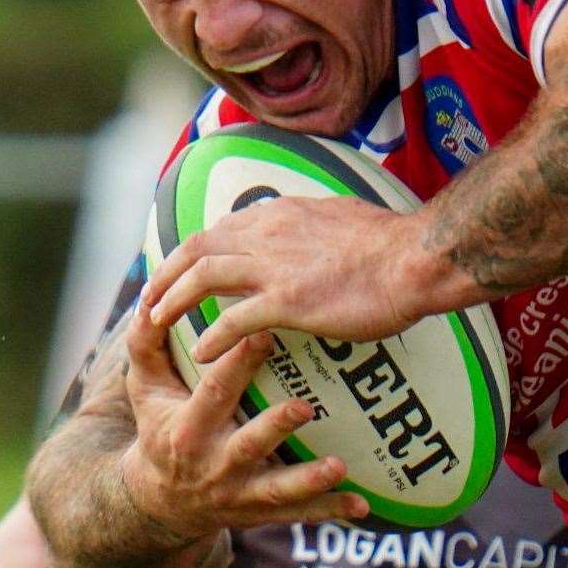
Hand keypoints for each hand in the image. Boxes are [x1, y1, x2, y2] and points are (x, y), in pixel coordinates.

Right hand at [119, 300, 365, 539]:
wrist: (160, 501)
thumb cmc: (160, 428)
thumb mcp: (145, 389)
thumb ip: (146, 345)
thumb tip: (147, 297)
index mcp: (188, 428)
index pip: (214, 393)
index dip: (236, 365)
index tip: (264, 333)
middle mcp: (215, 463)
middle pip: (248, 444)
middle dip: (275, 427)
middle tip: (304, 407)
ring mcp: (240, 492)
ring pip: (277, 488)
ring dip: (309, 480)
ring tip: (340, 466)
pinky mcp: (261, 512)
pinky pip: (299, 514)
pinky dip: (330, 510)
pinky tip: (361, 506)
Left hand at [146, 197, 433, 364]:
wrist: (417, 258)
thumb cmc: (396, 244)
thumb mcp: (345, 216)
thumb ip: (318, 225)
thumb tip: (316, 228)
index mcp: (283, 213)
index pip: (222, 227)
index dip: (195, 249)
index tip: (181, 267)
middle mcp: (269, 233)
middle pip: (198, 247)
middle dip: (166, 273)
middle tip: (150, 297)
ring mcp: (275, 267)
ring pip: (202, 277)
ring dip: (173, 300)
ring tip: (156, 322)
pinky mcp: (287, 301)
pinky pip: (232, 321)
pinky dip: (211, 337)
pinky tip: (201, 354)